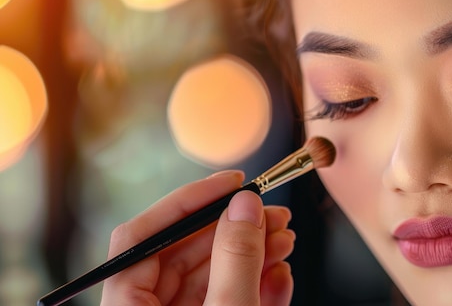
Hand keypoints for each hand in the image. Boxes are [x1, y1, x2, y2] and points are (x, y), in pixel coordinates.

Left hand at [100, 170, 294, 305]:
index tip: (230, 183)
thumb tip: (244, 207)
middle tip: (269, 212)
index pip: (142, 236)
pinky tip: (278, 274)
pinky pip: (224, 300)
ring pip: (209, 277)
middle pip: (183, 253)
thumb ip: (235, 260)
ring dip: (252, 254)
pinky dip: (254, 286)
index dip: (188, 201)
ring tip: (284, 238)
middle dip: (234, 228)